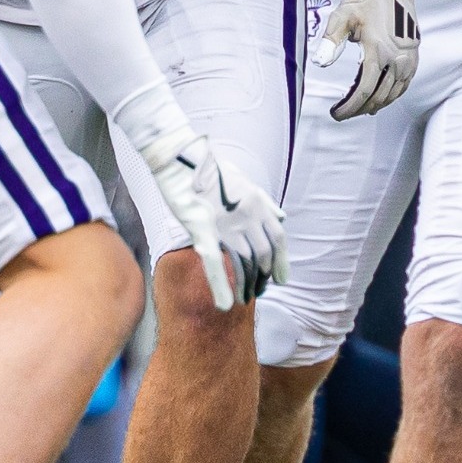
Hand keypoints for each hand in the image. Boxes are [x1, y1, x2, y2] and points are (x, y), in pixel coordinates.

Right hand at [137, 129, 283, 310]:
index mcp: (257, 203)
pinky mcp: (203, 229)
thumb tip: (282, 217)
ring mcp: (227, 223)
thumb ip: (264, 201)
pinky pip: (215, 262)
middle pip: (263, 254)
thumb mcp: (244, 180)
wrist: (180, 158)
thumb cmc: (209, 169)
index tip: (281, 280)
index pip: (278, 239)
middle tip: (258, 292)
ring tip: (244, 299)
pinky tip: (224, 304)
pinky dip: (221, 286)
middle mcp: (248, 214)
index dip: (281, 262)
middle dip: (263, 277)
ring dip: (246, 284)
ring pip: (244, 261)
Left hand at [315, 0, 419, 118]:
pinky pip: (404, 86)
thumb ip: (331, 40)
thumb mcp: (343, 15)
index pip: (364, 90)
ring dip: (375, 105)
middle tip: (343, 113)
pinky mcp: (414, 58)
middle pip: (378, 97)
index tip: (336, 114)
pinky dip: (391, 97)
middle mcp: (397, 58)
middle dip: (359, 109)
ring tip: (358, 109)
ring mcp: (408, 59)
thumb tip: (321, 63)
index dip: (349, 107)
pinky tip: (379, 100)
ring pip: (393, 94)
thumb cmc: (365, 0)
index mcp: (378, 50)